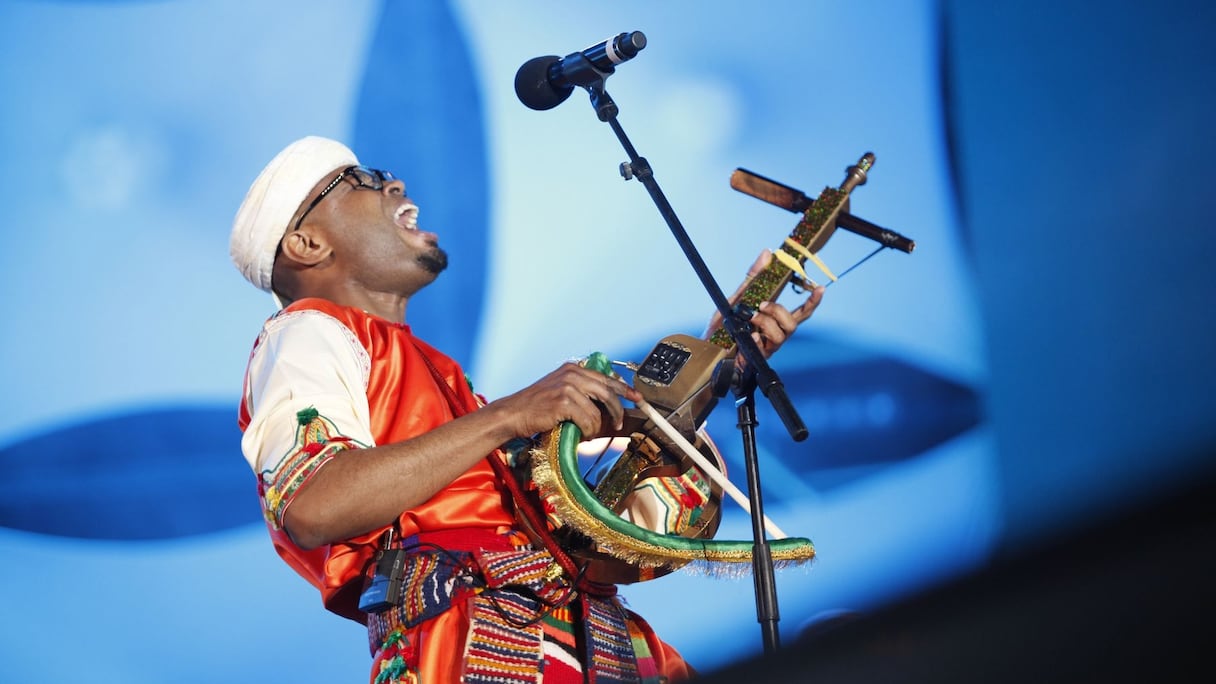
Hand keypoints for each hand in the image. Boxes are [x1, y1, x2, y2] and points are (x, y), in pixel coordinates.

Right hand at [491, 362, 641, 439]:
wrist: (513, 414)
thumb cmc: (535, 407)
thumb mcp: (559, 390)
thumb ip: (580, 391)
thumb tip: (606, 405)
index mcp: (572, 369)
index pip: (605, 377)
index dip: (624, 388)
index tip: (636, 397)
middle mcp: (571, 374)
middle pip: (608, 391)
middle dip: (618, 409)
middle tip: (620, 423)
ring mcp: (568, 387)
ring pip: (598, 410)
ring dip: (597, 427)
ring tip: (589, 433)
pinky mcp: (564, 402)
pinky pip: (588, 420)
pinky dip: (588, 431)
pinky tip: (581, 434)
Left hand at [706, 249, 824, 357]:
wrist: (710, 347)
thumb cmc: (726, 324)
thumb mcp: (738, 296)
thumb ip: (753, 277)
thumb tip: (767, 253)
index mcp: (774, 319)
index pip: (801, 312)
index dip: (813, 302)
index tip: (820, 289)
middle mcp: (775, 333)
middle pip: (793, 324)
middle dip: (779, 311)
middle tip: (762, 305)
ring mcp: (768, 346)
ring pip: (781, 335)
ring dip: (765, 322)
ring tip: (750, 318)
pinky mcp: (758, 357)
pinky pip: (764, 348)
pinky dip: (757, 339)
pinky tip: (749, 336)